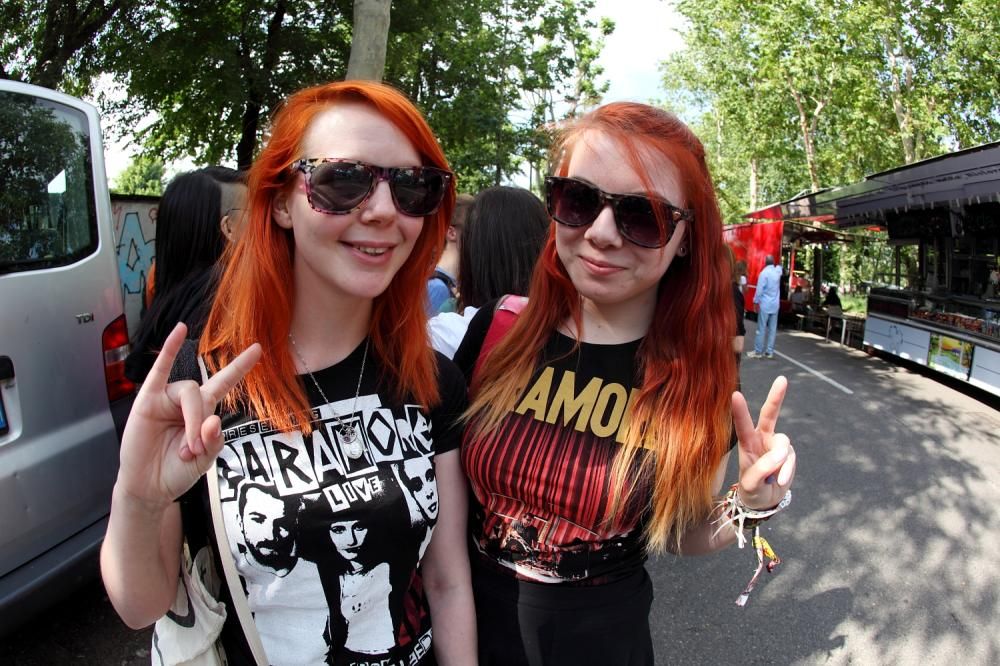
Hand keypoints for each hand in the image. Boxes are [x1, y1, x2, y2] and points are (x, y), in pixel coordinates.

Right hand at [115, 323, 261, 510]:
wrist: (149, 488)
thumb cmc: (177, 471)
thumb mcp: (204, 461)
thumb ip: (213, 441)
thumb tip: (212, 420)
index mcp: (205, 412)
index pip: (225, 383)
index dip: (240, 366)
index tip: (258, 348)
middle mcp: (186, 401)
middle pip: (203, 395)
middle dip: (201, 424)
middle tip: (195, 449)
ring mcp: (166, 399)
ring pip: (187, 391)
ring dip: (191, 419)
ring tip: (185, 447)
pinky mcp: (147, 401)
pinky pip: (158, 370)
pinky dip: (168, 349)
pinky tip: (179, 331)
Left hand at [732, 376, 795, 509]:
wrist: (764, 499)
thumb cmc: (751, 489)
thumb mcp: (750, 484)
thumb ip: (761, 470)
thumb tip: (779, 456)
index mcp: (746, 442)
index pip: (742, 425)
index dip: (740, 410)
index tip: (735, 394)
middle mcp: (762, 438)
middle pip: (770, 414)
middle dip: (776, 397)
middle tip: (782, 379)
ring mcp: (776, 444)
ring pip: (784, 444)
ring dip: (780, 463)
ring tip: (773, 479)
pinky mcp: (788, 453)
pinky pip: (791, 459)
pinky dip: (787, 471)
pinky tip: (779, 481)